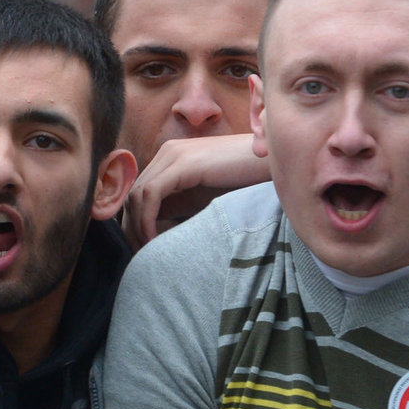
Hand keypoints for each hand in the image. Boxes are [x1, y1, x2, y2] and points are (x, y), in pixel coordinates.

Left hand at [124, 134, 267, 243]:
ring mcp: (174, 154)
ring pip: (138, 195)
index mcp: (171, 158)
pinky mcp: (183, 163)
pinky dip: (148, 220)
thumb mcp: (205, 198)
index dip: (134, 223)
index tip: (140, 249)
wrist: (278, 164)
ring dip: (137, 227)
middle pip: (132, 194)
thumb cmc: (247, 183)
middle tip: (138, 256)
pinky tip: (155, 241)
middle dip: (131, 228)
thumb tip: (150, 230)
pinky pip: (151, 194)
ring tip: (147, 252)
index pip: (138, 193)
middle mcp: (168, 152)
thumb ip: (177, 206)